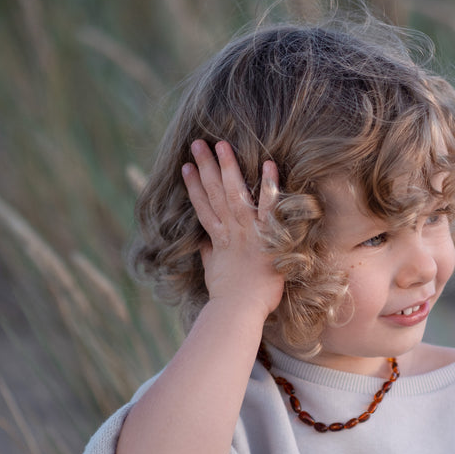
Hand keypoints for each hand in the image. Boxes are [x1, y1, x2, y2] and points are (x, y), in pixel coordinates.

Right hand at [182, 140, 283, 321]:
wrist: (238, 310)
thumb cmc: (228, 298)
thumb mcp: (214, 274)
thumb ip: (211, 257)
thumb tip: (207, 247)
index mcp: (217, 240)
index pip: (202, 207)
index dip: (193, 186)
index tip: (186, 166)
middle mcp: (229, 231)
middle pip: (214, 193)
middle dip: (205, 167)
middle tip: (198, 143)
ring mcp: (246, 232)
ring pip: (234, 193)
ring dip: (227, 167)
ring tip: (221, 144)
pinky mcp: (265, 236)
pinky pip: (269, 206)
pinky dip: (268, 186)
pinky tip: (268, 164)